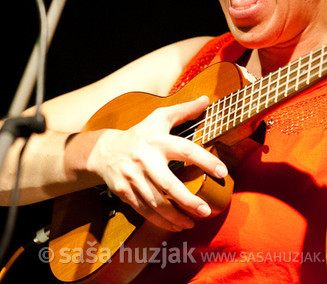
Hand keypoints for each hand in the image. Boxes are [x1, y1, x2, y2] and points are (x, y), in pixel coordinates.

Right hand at [84, 96, 227, 231]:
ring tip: (193, 222)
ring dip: (175, 216)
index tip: (222, 172)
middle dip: (187, 200)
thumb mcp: (159, 118)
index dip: (205, 160)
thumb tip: (206, 100)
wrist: (104, 152)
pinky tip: (176, 226)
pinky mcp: (125, 193)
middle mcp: (145, 160)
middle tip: (206, 210)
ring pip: (156, 202)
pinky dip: (161, 221)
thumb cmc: (139, 134)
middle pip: (168, 184)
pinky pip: (145, 211)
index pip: (185, 150)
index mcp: (157, 140)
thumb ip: (183, 110)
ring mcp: (133, 178)